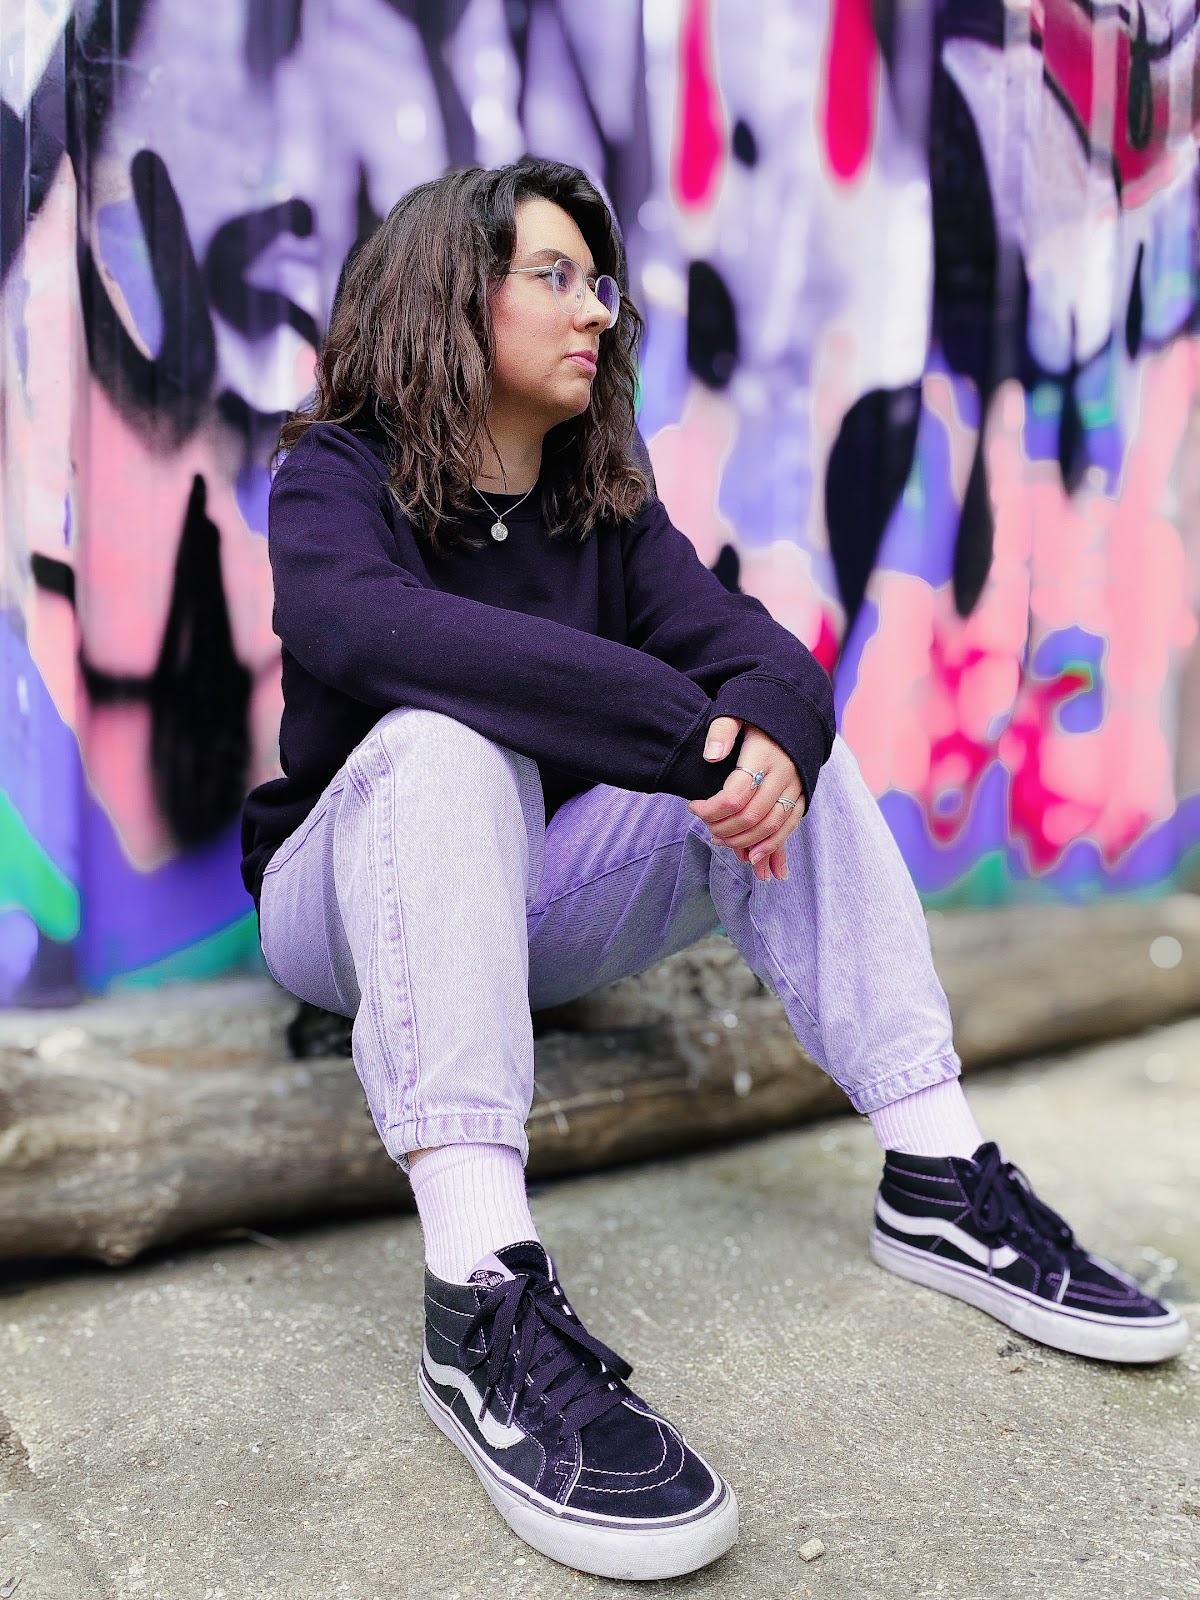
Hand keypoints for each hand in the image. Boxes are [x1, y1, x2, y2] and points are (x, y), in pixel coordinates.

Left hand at [687, 716, 806, 881]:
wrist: (794, 711)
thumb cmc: (757, 715)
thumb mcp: (736, 712)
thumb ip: (721, 730)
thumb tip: (711, 756)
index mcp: (764, 754)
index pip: (735, 794)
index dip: (710, 808)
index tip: (693, 806)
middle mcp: (784, 773)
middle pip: (752, 815)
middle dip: (723, 828)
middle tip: (705, 826)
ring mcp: (796, 786)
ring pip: (771, 826)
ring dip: (744, 841)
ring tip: (720, 841)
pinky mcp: (803, 796)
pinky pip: (789, 827)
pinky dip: (772, 846)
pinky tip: (753, 858)